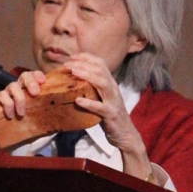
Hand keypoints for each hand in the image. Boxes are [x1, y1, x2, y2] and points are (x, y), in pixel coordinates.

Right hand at [0, 71, 45, 153]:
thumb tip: (59, 122)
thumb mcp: (32, 127)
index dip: (38, 75)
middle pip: (23, 76)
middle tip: (35, 93)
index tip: (44, 81)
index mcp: (26, 93)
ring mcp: (4, 94)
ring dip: (19, 98)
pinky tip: (10, 115)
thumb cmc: (15, 132)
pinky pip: (1, 96)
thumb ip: (43, 122)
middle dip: (30, 82)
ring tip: (21, 113)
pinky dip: (7, 105)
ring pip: (12, 86)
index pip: (33, 77)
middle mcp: (16, 91)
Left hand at [63, 53, 150, 177]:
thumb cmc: (109, 115)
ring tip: (73, 73)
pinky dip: (89, 103)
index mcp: (110, 83)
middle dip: (83, 64)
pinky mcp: (111, 114)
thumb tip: (72, 81)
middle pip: (101, 70)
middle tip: (67, 64)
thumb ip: (92, 88)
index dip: (87, 57)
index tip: (72, 57)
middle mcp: (113, 89)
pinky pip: (100, 107)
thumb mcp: (102, 98)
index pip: (101, 64)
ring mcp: (113, 101)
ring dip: (87, 76)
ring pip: (103, 83)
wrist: (125, 134)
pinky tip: (78, 100)